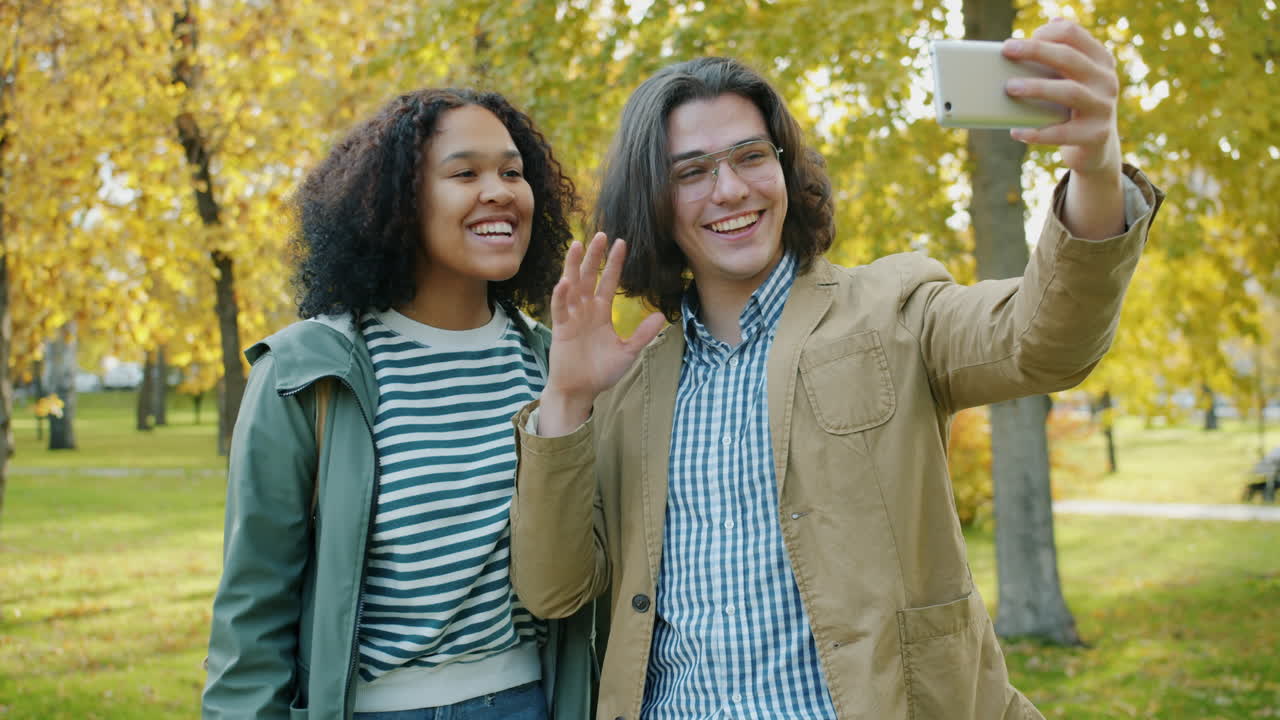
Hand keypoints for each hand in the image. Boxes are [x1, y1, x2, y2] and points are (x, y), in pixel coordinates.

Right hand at [539, 232, 664, 434]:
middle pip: (589, 277)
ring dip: (573, 266)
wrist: (580, 391)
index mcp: (601, 313)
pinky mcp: (560, 329)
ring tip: (577, 245)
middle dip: (594, 256)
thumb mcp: (628, 352)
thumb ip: (642, 334)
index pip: (608, 282)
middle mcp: (585, 310)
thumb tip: (662, 316)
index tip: (621, 243)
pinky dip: (561, 296)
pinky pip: (560, 309)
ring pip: (572, 285)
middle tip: (601, 234)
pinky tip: (565, 282)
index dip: (614, 263)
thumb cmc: (601, 372)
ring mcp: (571, 317)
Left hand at [1001, 19, 1121, 179]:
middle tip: (1007, 51)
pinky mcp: (1095, 135)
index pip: (1074, 35)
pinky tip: (1016, 131)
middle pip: (1070, 58)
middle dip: (1036, 51)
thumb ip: (1058, 58)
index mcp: (1099, 60)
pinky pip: (1062, 133)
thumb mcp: (1071, 79)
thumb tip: (1037, 33)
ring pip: (1069, 91)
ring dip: (1037, 88)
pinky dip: (1036, 133)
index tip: (1016, 41)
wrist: (1096, 146)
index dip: (1046, 33)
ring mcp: (1103, 107)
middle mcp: (1106, 80)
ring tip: (1010, 87)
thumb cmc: (1073, 106)